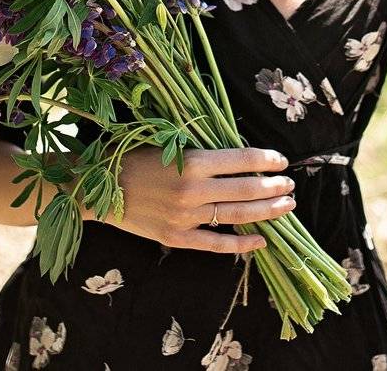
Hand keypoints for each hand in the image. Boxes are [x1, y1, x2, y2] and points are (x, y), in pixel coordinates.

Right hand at [89, 146, 296, 254]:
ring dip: (267, 211)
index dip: (266, 159)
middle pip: (246, 189)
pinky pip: (216, 244)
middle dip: (273, 187)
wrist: (96, 188)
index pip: (241, 159)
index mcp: (191, 161)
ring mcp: (185, 217)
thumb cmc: (132, 157)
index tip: (282, 160)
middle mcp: (192, 190)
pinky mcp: (176, 237)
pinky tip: (261, 240)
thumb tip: (241, 156)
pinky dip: (241, 243)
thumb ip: (203, 151)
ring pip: (236, 214)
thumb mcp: (168, 142)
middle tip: (290, 184)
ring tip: (286, 205)